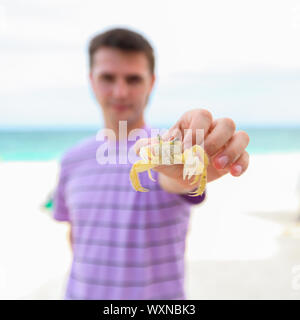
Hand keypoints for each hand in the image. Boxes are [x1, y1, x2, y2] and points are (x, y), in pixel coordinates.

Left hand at [134, 108, 249, 192]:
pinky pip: (246, 155)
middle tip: (200, 158)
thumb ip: (148, 150)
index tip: (185, 150)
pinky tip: (233, 173)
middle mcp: (212, 128)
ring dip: (232, 151)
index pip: (202, 115)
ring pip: (241, 136)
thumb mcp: (157, 156)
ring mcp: (225, 143)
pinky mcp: (234, 157)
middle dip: (215, 141)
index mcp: (193, 121)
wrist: (179, 176)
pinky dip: (242, 164)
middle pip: (226, 123)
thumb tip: (139, 149)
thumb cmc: (168, 159)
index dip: (197, 131)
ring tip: (218, 166)